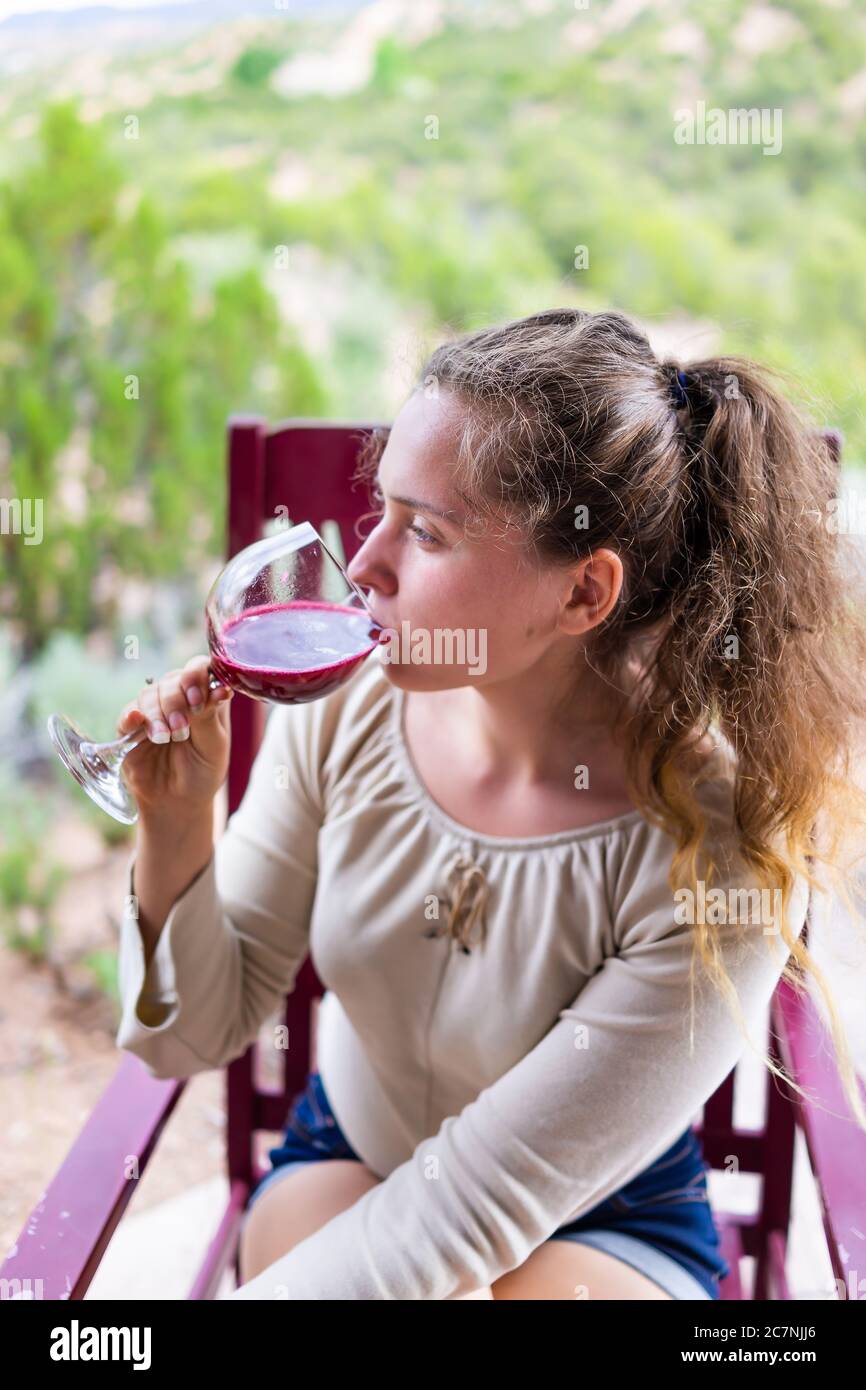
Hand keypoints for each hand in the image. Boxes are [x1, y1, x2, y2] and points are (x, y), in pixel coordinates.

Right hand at [116, 655, 233, 816]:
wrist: (178, 802)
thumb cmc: (202, 771)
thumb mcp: (214, 746)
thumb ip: (210, 716)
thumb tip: (217, 688)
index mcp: (203, 698)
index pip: (199, 669)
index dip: (196, 676)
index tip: (198, 700)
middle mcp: (177, 699)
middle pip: (171, 680)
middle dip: (176, 701)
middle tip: (181, 729)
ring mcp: (152, 712)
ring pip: (149, 694)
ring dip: (158, 713)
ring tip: (166, 738)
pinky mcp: (130, 729)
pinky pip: (127, 714)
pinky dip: (131, 716)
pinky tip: (137, 722)